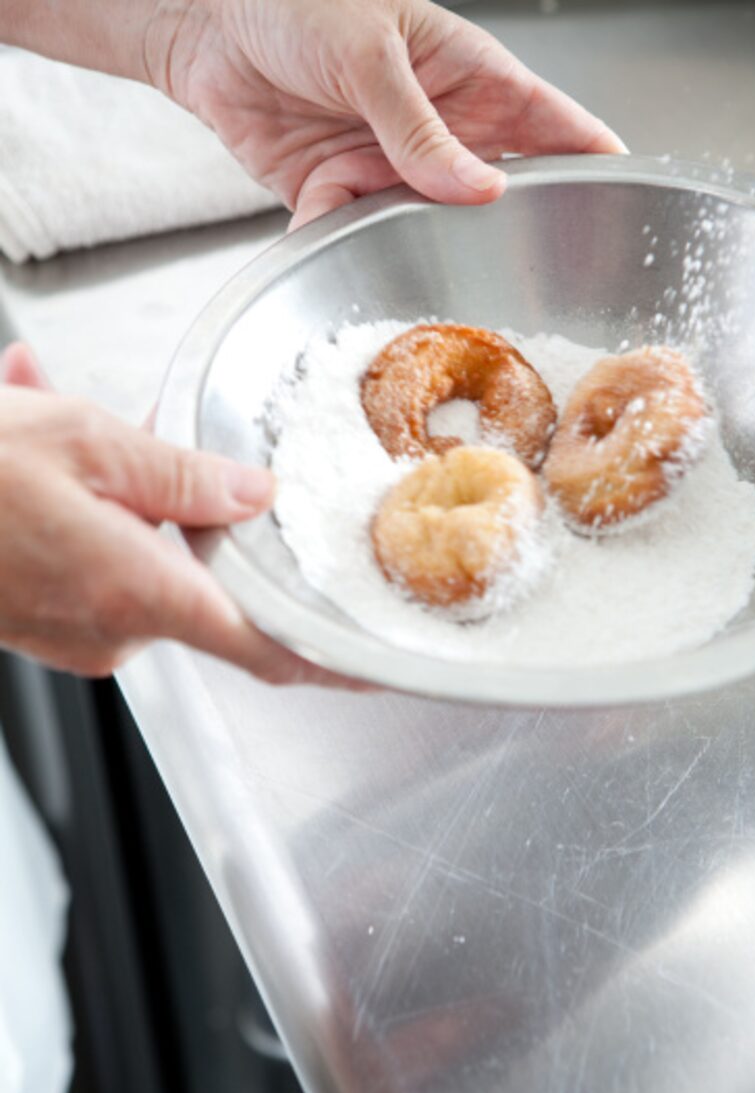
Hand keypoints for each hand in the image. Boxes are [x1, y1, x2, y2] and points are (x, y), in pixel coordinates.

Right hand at [0, 343, 300, 680]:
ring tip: (65, 422)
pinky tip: (46, 460)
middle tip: (156, 436)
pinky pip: (94, 564)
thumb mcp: (84, 443)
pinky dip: (86, 512)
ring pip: (142, 560)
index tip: (370, 667)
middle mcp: (111, 629)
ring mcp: (75, 632)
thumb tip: (252, 493)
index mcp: (137, 591)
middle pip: (201, 579)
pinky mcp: (44, 622)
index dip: (328, 665)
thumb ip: (183, 475)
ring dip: (122, 495)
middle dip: (190, 511)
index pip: (265, 649)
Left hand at [145, 0, 624, 228]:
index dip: (592, 168)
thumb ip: (419, 128)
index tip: (626, 214)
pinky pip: (351, 233)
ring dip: (414, 246)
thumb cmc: (292, 3)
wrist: (201, 24)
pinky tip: (330, 230)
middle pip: (497, 195)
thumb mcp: (368, 53)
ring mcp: (392, 168)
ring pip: (425, 227)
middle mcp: (440, 131)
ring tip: (419, 265)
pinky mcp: (339, 195)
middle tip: (524, 275)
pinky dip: (339, 240)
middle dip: (507, 235)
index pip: (553, 126)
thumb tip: (482, 187)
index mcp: (471, 77)